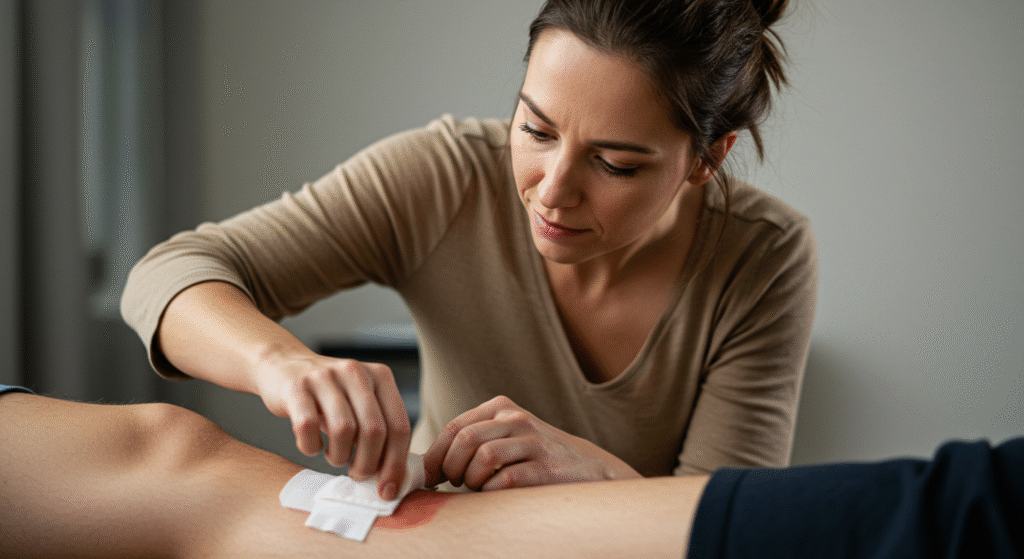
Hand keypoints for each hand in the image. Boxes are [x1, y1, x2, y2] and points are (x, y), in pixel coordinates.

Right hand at [253, 351, 410, 499]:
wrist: (284, 365)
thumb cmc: (329, 396)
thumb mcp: (360, 403)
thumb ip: (379, 430)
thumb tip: (392, 477)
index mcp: (380, 376)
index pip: (400, 425)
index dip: (396, 463)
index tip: (388, 490)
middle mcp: (355, 372)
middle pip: (374, 430)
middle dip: (368, 464)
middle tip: (358, 475)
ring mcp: (324, 377)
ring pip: (343, 430)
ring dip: (339, 456)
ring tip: (334, 456)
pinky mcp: (295, 387)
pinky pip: (308, 427)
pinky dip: (311, 446)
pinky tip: (312, 446)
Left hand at [422, 395, 640, 490]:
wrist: (587, 467)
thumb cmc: (535, 456)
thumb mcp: (505, 436)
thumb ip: (473, 441)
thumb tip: (429, 464)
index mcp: (501, 409)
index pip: (455, 427)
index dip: (436, 454)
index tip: (431, 475)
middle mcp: (516, 419)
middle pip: (466, 439)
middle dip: (451, 467)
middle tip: (454, 482)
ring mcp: (533, 442)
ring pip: (483, 457)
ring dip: (470, 479)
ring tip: (475, 487)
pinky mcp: (545, 468)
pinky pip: (505, 480)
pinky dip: (492, 490)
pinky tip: (495, 493)